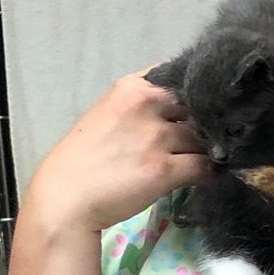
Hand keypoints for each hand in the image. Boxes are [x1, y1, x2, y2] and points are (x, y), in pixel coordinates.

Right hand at [22, 68, 208, 236]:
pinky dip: (208, 173)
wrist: (65, 197)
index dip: (196, 94)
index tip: (199, 109)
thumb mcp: (109, 114)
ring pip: (204, 138)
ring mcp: (156, 136)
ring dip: (207, 151)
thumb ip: (142, 107)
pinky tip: (200, 178)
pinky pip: (204, 166)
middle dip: (206, 123)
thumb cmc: (84, 159)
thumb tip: (179, 111)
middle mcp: (147, 104)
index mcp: (132, 86)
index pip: (180, 76)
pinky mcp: (164, 168)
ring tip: (199, 162)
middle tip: (203, 140)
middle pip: (199, 107)